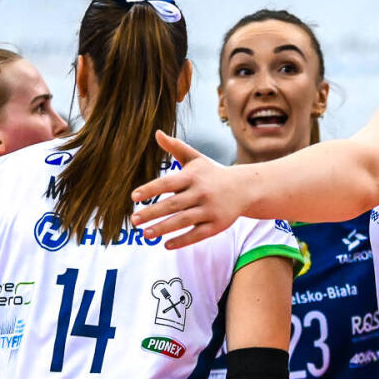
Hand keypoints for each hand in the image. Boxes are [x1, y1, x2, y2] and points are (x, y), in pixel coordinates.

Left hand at [130, 131, 245, 248]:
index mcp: (192, 176)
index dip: (150, 189)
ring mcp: (209, 210)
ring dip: (162, 229)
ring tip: (145, 234)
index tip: (134, 197)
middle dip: (151, 213)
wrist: (244, 188)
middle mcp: (201, 193)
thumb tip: (157, 133)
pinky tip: (166, 245)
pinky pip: (196, 235)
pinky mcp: (217, 225)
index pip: (167, 183)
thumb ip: (175, 147)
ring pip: (182, 221)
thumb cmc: (212, 173)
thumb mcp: (195, 159)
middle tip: (134, 220)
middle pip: (172, 204)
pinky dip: (181, 240)